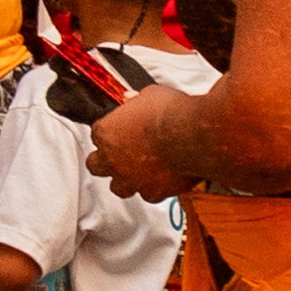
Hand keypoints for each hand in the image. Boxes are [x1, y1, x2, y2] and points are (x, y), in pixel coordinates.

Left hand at [87, 78, 186, 200]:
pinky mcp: (153, 192)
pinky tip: (165, 179)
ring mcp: (130, 178)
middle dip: (106, 161)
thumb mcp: (151, 95)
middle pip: (95, 165)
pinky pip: (148, 195)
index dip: (112, 132)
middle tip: (120, 155)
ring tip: (139, 173)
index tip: (123, 129)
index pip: (98, 135)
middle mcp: (112, 159)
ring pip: (118, 188)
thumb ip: (137, 101)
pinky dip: (155, 188)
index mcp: (106, 132)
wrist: (194, 136)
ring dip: (126, 181)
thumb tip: (133, 99)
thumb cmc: (173, 114)